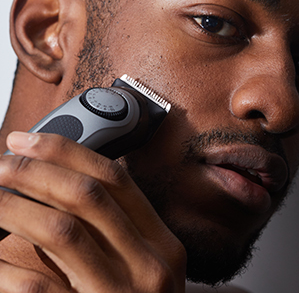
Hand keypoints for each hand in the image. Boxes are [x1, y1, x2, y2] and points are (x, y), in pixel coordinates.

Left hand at [0, 131, 185, 291]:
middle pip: (88, 195)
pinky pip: (38, 286)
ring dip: (18, 205)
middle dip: (38, 170)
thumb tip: (72, 180)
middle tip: (5, 160)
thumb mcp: (143, 264)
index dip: (69, 153)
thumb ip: (117, 226)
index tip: (31, 141)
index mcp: (162, 243)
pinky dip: (6, 264)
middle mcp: (149, 265)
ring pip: (63, 229)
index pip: (115, 179)